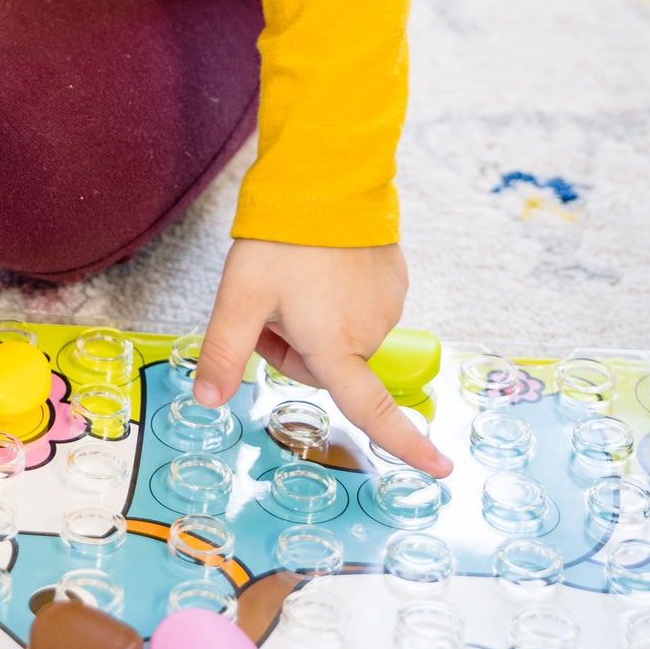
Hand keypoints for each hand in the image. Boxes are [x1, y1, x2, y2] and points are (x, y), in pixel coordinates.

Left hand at [192, 239, 451, 476]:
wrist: (324, 178)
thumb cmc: (282, 240)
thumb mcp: (239, 296)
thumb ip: (223, 353)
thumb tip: (207, 400)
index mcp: (336, 346)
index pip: (374, 412)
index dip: (407, 445)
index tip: (442, 470)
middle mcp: (370, 331)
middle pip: (327, 367)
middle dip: (295, 346)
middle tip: (268, 305)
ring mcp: (388, 304)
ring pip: (343, 337)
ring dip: (316, 320)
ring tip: (294, 276)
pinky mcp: (395, 279)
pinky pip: (360, 307)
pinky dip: (337, 297)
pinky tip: (319, 265)